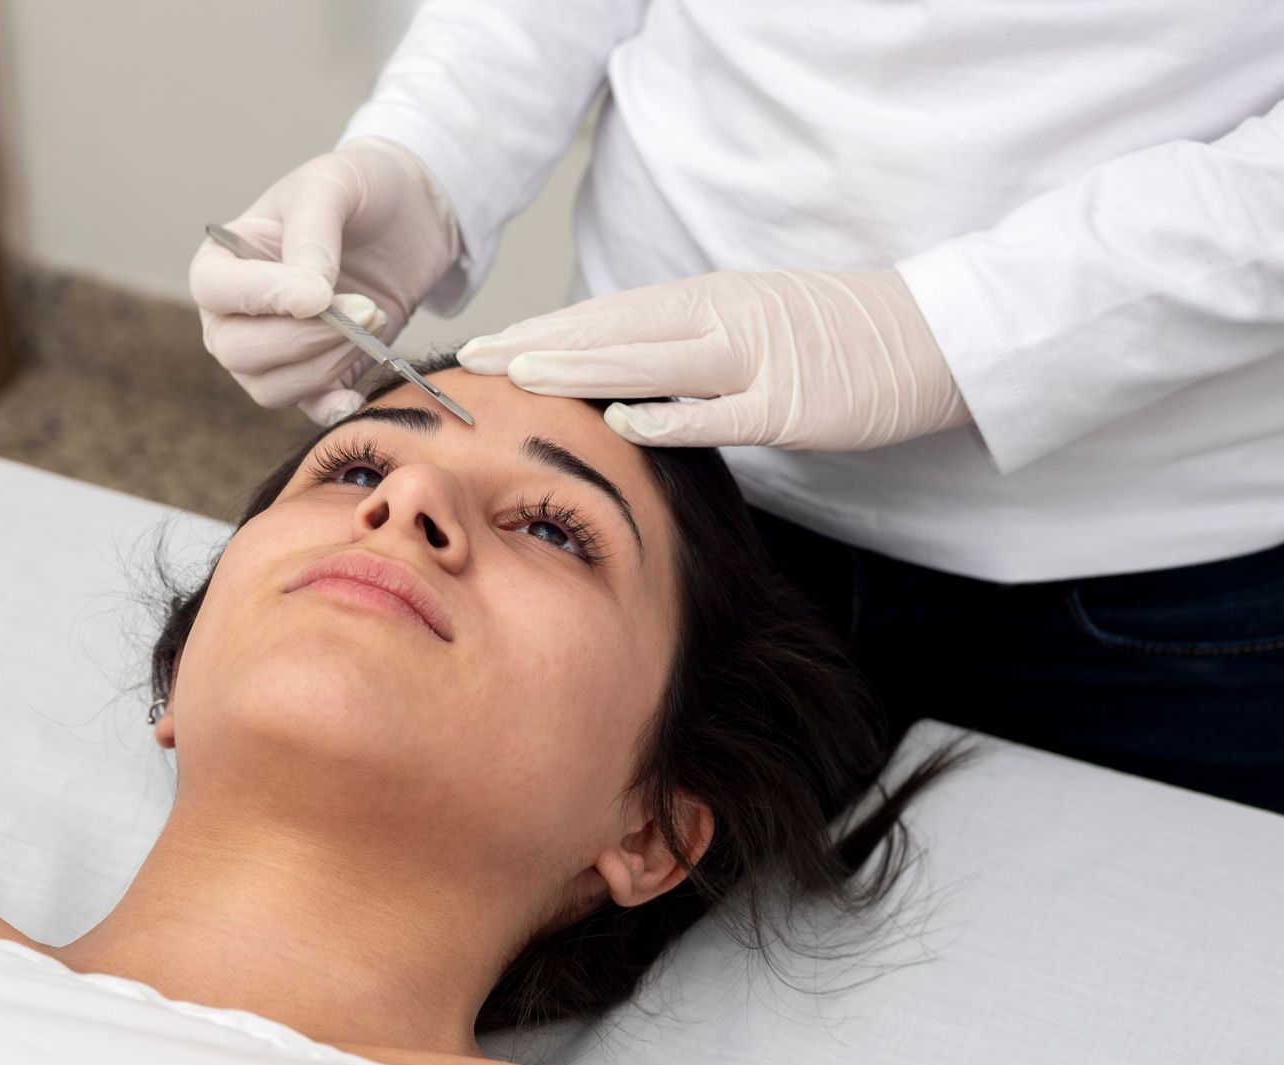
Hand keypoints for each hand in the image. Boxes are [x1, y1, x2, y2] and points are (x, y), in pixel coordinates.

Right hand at [190, 137, 460, 425]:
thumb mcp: (332, 187)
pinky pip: (306, 409)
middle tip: (362, 308)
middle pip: (237, 350)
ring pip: (270, 387)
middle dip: (304, 337)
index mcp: (222, 261)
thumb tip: (308, 296)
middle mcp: (232, 315)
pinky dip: (331, 407)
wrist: (408, 217)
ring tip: (371, 320)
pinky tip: (358, 392)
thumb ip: (312, 235)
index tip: (321, 293)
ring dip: (327, 363)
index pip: (213, 291)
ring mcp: (267, 353)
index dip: (264, 298)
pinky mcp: (312, 378)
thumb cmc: (357, 192)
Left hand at [457, 269, 972, 450]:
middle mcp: (721, 318)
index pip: (608, 314)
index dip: (546, 328)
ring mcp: (755, 358)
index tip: (489, 343)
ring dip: (582, 367)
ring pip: (652, 360)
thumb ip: (688, 344)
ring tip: (520, 376)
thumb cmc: (837, 337)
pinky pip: (719, 412)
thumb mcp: (750, 325)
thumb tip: (623, 372)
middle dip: (540, 344)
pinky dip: (669, 415)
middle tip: (475, 360)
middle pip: (612, 330)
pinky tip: (620, 421)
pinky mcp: (789, 402)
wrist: (933, 334)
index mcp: (708, 300)